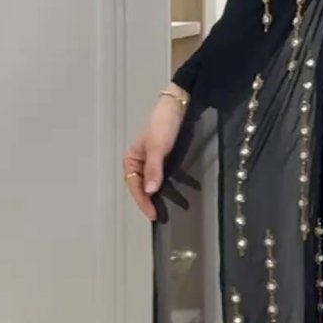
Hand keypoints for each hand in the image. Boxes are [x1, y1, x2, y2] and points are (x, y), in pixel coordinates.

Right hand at [123, 91, 186, 220]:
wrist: (180, 106)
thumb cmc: (163, 124)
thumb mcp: (157, 147)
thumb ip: (154, 169)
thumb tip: (151, 191)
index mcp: (132, 160)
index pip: (135, 187)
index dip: (143, 202)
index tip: (153, 214)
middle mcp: (141, 163)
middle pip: (145, 188)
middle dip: (154, 202)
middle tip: (163, 217)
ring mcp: (155, 162)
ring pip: (159, 184)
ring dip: (169, 196)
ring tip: (180, 207)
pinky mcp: (169, 160)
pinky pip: (172, 177)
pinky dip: (179, 185)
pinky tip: (190, 192)